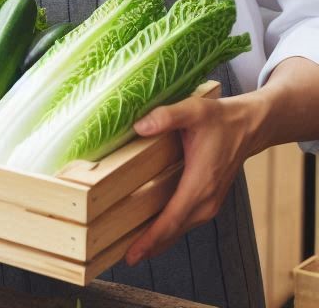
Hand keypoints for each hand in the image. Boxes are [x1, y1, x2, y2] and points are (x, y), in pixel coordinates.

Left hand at [124, 93, 259, 266]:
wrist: (247, 127)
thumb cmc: (219, 119)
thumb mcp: (192, 111)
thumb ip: (165, 117)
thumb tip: (140, 126)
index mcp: (200, 183)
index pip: (171, 219)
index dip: (151, 238)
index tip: (132, 254)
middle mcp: (206, 200)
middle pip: (174, 231)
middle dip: (150, 246)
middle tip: (123, 258)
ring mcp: (208, 203)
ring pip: (180, 229)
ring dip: (159, 241)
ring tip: (133, 251)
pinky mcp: (207, 200)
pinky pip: (185, 221)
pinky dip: (169, 231)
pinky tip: (153, 234)